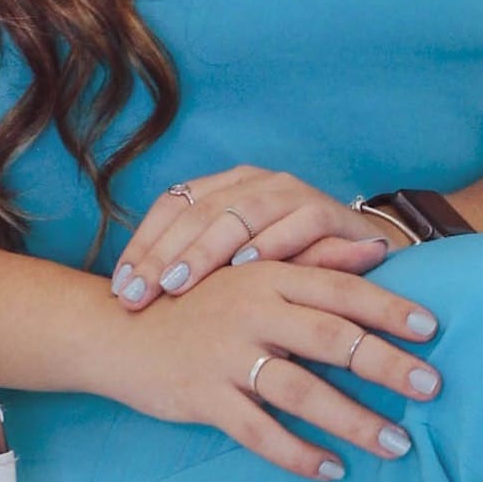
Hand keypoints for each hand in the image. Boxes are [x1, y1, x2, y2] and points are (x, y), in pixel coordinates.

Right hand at [99, 257, 441, 481]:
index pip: (339, 290)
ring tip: (396, 442)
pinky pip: (258, 432)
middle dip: (385, 364)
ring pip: (301, 392)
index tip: (431, 326)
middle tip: (432, 386)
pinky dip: (297, 453)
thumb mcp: (254, 271)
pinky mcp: (205, 396)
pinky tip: (331, 469)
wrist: (120, 327)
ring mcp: (227, 355)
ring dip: (353, 420)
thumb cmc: (200, 299)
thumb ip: (314, 262)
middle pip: (330, 339)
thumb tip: (377, 250)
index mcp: (267, 275)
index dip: (386, 308)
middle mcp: (252, 310)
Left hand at [109, 165, 415, 310]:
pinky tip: (246, 267)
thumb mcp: (236, 267)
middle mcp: (254, 181)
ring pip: (239, 213)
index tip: (119, 290)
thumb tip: (128, 300)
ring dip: (207, 250)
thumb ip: (197, 271)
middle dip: (163, 255)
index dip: (142, 245)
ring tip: (178, 283)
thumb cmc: (287, 266)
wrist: (363, 256)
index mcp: (224, 186)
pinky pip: (294, 222)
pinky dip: (270, 243)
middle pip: (197, 211)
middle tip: (137, 294)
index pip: (171, 206)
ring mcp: (291, 192)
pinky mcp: (327, 209)